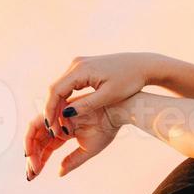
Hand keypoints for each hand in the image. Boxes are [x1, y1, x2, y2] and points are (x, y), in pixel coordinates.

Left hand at [24, 101, 123, 181]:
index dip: (39, 161)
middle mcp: (57, 123)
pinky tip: (33, 155)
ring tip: (32, 167)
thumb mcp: (88, 149)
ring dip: (30, 150)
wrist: (117, 112)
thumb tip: (59, 173)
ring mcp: (56, 116)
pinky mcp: (54, 110)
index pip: (47, 148)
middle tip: (30, 175)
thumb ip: (73, 161)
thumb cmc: (107, 128)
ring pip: (34, 134)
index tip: (33, 175)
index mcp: (64, 131)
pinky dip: (32, 139)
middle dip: (32, 158)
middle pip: (38, 142)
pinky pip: (37, 124)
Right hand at [42, 53, 159, 134]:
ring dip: (57, 105)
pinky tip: (67, 113)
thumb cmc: (130, 80)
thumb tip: (66, 113)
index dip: (50, 110)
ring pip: (60, 87)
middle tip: (52, 129)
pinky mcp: (84, 67)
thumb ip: (87, 104)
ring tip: (58, 124)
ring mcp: (79, 64)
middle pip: (55, 88)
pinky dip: (66, 98)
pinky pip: (69, 84)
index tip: (50, 127)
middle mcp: (76, 64)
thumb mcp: (109, 96)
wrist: (143, 66)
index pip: (56, 90)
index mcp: (81, 69)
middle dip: (51, 109)